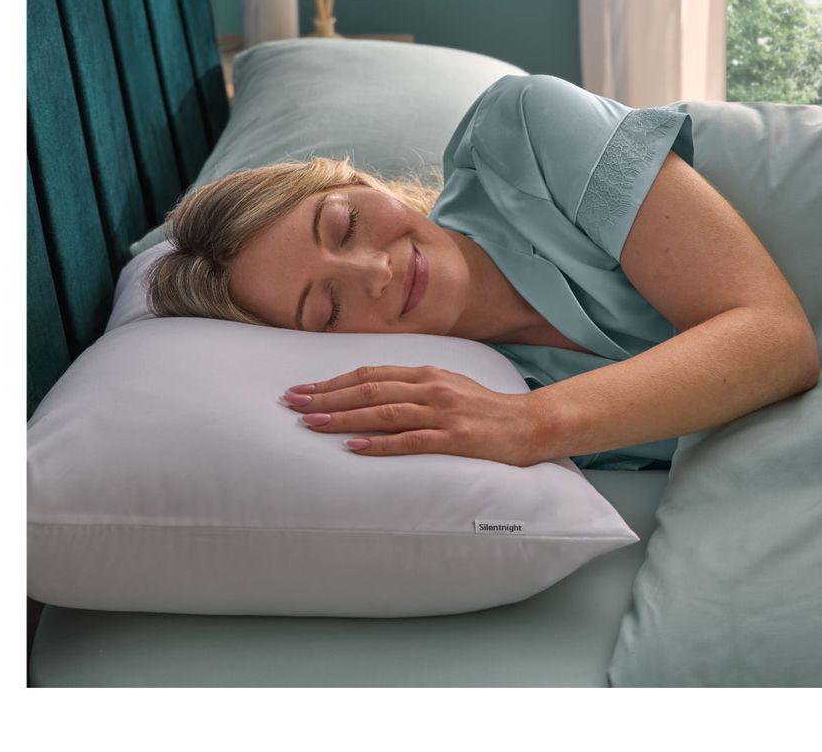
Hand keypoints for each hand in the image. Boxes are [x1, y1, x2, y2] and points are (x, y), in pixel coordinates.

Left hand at [281, 365, 544, 465]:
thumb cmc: (485, 409)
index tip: (303, 388)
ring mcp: (441, 413)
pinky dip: (378, 444)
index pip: (369, 374)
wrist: (529, 424)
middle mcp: (430, 388)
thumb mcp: (448, 386)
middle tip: (292, 402)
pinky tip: (353, 447)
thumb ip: (413, 387)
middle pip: (368, 390)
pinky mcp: (453, 438)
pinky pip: (409, 440)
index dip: (333, 381)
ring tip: (311, 423)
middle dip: (326, 396)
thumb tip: (373, 393)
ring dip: (343, 418)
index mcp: (426, 373)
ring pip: (382, 412)